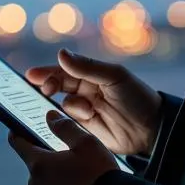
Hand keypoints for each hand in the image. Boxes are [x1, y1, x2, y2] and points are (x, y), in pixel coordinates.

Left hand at [9, 112, 120, 184]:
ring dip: (55, 174)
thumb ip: (65, 127)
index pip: (18, 143)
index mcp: (39, 164)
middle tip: (67, 150)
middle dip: (47, 155)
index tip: (18, 126)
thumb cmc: (98, 174)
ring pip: (45, 180)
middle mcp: (36, 184)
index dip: (17, 131)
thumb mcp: (85, 142)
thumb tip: (50, 117)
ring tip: (79, 171)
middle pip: (35, 162)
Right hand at [26, 48, 161, 156]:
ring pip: (63, 105)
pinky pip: (68, 124)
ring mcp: (85, 111)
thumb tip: (61, 54)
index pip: (64, 70)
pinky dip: (70, 122)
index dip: (47, 71)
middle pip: (58, 86)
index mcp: (92, 75)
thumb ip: (87, 67)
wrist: (153, 129)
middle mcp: (86, 91)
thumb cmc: (137, 97)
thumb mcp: (114, 76)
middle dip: (49, 86)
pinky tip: (84, 120)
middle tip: (45, 90)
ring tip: (88, 111)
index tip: (32, 75)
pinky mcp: (85, 130)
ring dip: (71, 106)